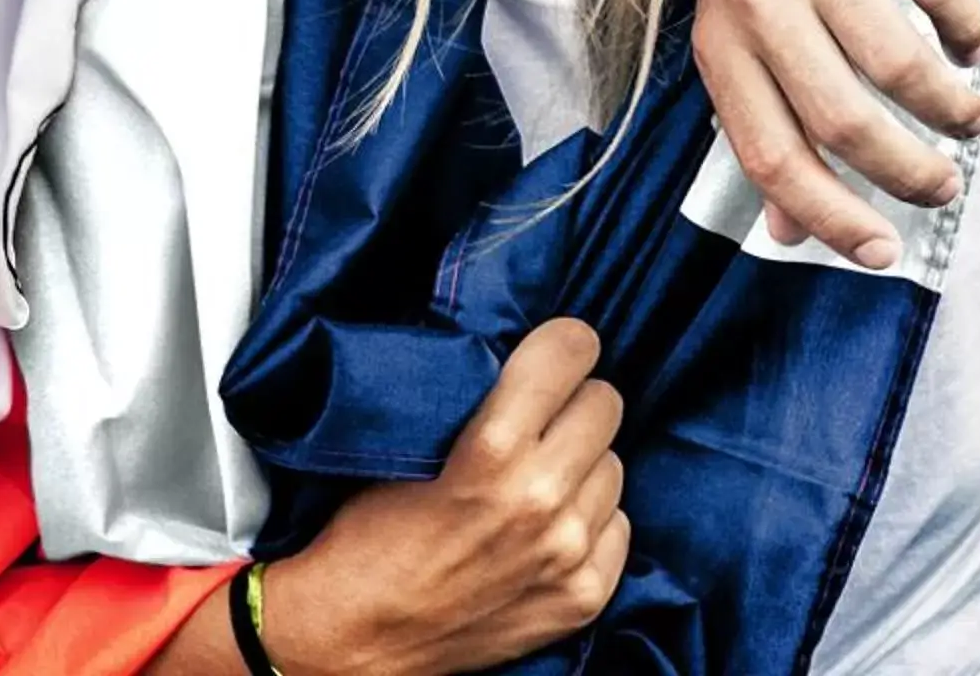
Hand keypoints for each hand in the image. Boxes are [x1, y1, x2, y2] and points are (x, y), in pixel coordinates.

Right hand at [257, 320, 629, 675]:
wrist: (360, 635)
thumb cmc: (370, 531)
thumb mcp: (409, 445)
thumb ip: (476, 399)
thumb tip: (526, 354)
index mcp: (493, 449)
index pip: (573, 353)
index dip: (563, 345)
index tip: (554, 351)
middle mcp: (542, 499)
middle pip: (606, 405)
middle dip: (573, 404)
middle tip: (540, 419)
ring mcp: (569, 553)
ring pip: (614, 466)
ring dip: (582, 465)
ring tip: (537, 480)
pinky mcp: (583, 597)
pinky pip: (619, 526)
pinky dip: (591, 520)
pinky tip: (549, 527)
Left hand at [692, 0, 979, 268]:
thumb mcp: (732, 25)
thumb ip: (761, 119)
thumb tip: (786, 228)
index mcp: (720, 44)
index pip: (770, 155)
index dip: (828, 216)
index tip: (883, 252)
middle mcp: (758, 1)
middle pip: (842, 120)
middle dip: (907, 171)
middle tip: (945, 181)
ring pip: (895, 64)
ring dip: (947, 106)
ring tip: (969, 114)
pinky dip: (965, 28)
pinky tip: (968, 39)